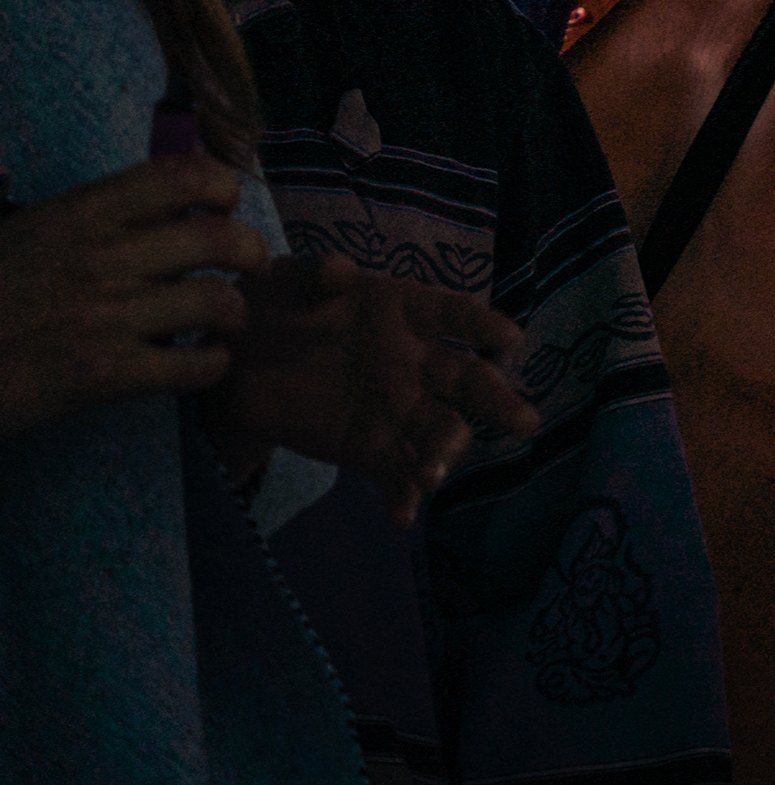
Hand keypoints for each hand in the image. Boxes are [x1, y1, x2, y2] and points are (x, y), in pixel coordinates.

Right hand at [0, 156, 262, 440]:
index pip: (180, 175)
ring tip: (225, 321)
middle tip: (252, 266)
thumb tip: (158, 207)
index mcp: (79, 213)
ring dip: (234, 313)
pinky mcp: (104, 375)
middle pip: (219, 239)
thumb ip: (87, 219)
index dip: (221, 184)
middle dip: (251, 251)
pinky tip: (201, 363)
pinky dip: (212, 365)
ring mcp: (106, 317)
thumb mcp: (25, 234)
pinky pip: (194, 366)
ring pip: (217, 302)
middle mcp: (102, 258)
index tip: (225, 203)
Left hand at [206, 252, 535, 526]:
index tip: (509, 340)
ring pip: (438, 430)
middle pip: (467, 380)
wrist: (238, 359)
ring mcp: (395, 407)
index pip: (455, 314)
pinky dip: (402, 495)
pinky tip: (401, 515)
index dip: (484, 325)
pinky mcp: (367, 446)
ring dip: (444, 452)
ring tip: (432, 477)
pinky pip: (395, 471)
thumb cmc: (276, 304)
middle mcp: (415, 360)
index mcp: (405, 311)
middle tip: (524, 422)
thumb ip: (314, 274)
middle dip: (496, 400)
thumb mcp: (288, 279)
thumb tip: (340, 269)